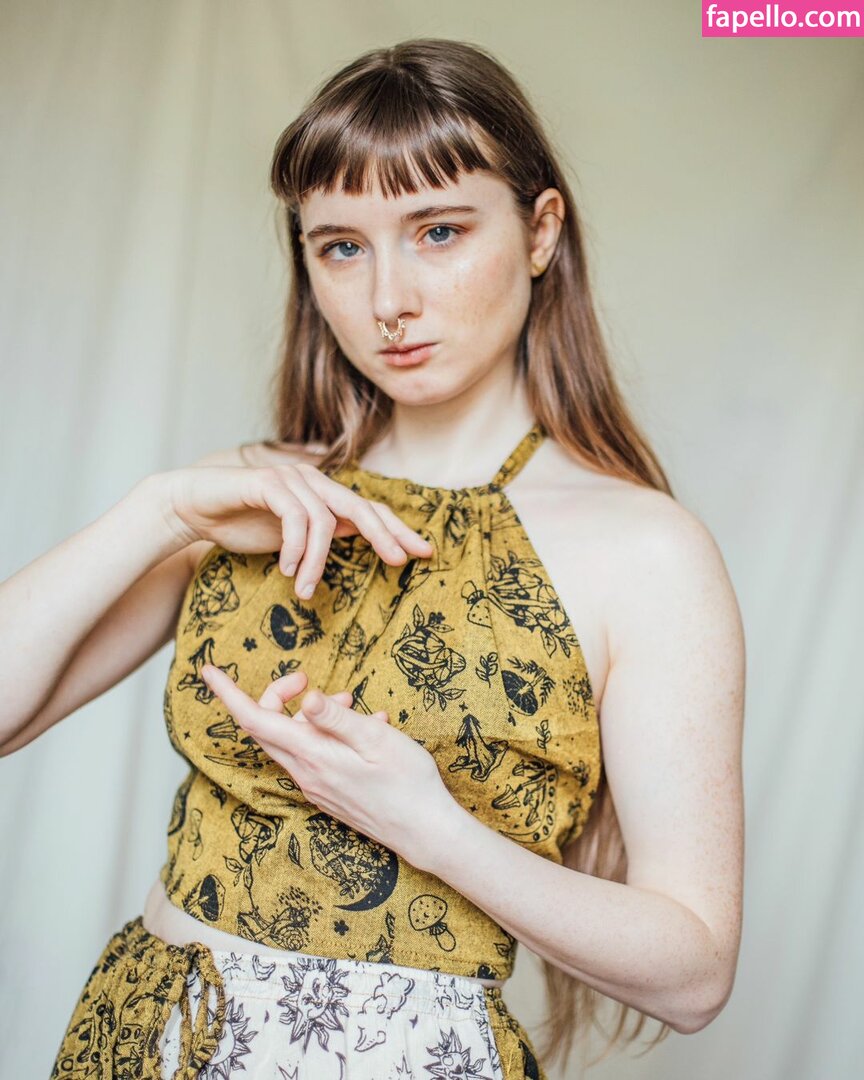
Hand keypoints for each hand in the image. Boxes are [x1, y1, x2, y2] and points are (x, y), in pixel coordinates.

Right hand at [161, 462, 433, 597]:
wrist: (196, 507)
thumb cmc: (243, 523)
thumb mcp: (292, 537)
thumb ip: (324, 536)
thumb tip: (358, 543)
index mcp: (324, 496)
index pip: (369, 511)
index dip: (397, 531)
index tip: (423, 554)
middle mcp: (314, 482)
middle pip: (360, 507)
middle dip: (384, 535)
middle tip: (398, 561)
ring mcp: (292, 479)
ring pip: (324, 520)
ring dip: (316, 562)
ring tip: (304, 590)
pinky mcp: (268, 483)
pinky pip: (295, 516)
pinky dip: (295, 547)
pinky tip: (286, 569)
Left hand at [200, 664, 454, 862]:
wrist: (425, 832)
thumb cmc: (408, 782)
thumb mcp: (376, 740)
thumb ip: (336, 718)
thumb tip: (303, 700)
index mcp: (313, 757)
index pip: (255, 720)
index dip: (229, 694)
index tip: (207, 672)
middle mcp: (306, 774)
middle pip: (268, 728)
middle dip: (277, 696)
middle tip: (307, 679)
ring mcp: (316, 787)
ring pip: (294, 740)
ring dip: (312, 716)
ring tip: (353, 703)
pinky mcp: (328, 794)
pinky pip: (314, 755)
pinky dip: (328, 735)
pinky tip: (366, 728)